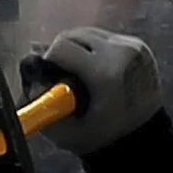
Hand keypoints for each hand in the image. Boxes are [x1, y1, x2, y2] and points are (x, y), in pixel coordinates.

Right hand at [27, 28, 163, 153]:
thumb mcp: (63, 128)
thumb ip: (40, 99)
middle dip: (60, 53)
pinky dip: (93, 50)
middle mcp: (121, 53)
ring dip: (77, 49)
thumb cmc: (102, 137)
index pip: (60, 47)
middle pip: (73, 36)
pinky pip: (105, 38)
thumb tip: (29, 72)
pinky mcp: (139, 46)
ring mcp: (133, 47)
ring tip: (78, 72)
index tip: (48, 76)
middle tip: (60, 74)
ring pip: (88, 34)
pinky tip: (94, 69)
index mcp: (104, 72)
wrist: (143, 138)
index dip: (47, 60)